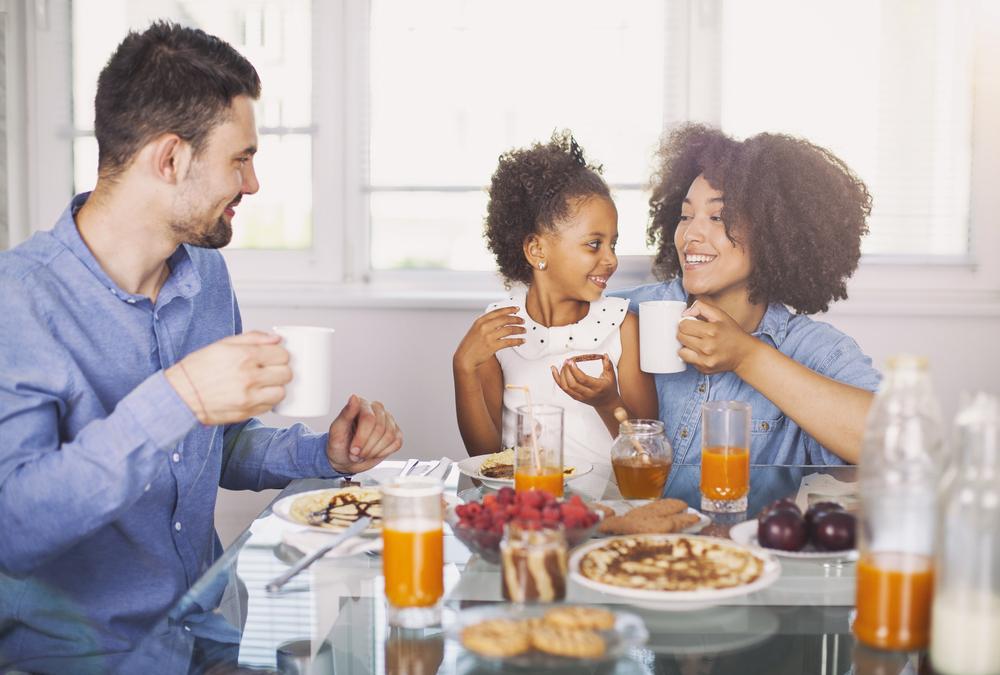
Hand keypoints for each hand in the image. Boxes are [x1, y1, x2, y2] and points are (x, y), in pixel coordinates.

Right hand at [165, 331, 290, 424]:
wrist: (179, 396)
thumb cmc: (197, 370)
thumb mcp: (222, 345)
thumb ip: (252, 338)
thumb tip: (275, 339)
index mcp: (244, 356)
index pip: (282, 354)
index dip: (279, 354)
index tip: (273, 356)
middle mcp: (249, 377)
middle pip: (286, 373)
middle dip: (280, 369)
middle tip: (269, 369)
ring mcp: (249, 398)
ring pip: (281, 392)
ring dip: (275, 387)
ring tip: (263, 383)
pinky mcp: (247, 413)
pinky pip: (270, 406)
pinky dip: (267, 400)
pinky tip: (256, 394)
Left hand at [326, 395, 402, 473]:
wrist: (345, 459)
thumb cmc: (339, 444)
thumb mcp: (337, 430)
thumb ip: (346, 413)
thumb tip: (354, 398)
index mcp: (362, 405)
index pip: (369, 419)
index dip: (362, 438)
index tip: (353, 450)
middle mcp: (377, 410)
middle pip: (380, 429)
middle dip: (367, 446)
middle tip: (357, 453)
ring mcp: (388, 421)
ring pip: (389, 436)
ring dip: (374, 451)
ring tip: (364, 453)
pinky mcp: (396, 432)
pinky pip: (396, 443)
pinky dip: (383, 452)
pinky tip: (373, 452)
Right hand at [453, 306, 524, 372]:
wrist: (465, 357)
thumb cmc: (470, 345)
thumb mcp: (476, 329)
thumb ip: (486, 323)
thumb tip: (501, 320)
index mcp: (480, 321)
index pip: (498, 312)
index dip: (509, 309)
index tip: (516, 309)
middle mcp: (484, 327)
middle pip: (505, 319)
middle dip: (516, 319)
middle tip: (522, 321)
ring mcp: (488, 336)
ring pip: (509, 330)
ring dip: (519, 329)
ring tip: (523, 330)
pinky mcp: (492, 346)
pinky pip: (509, 342)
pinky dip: (517, 341)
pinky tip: (521, 341)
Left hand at [550, 354, 622, 410]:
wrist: (606, 402)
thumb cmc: (608, 389)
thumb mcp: (611, 376)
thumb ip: (608, 365)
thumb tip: (604, 355)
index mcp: (597, 387)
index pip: (583, 379)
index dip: (575, 370)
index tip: (571, 362)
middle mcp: (588, 393)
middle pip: (572, 383)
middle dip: (567, 371)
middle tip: (567, 361)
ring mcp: (580, 396)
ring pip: (566, 387)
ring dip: (561, 374)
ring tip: (562, 365)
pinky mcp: (575, 396)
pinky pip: (563, 388)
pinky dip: (557, 379)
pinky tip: (554, 371)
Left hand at [677, 300, 757, 374]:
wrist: (744, 354)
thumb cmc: (732, 333)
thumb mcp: (720, 315)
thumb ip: (701, 307)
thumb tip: (685, 313)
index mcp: (711, 331)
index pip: (683, 325)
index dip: (686, 322)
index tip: (692, 323)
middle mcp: (708, 347)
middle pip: (680, 337)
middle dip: (685, 333)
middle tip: (695, 333)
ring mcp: (705, 360)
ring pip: (681, 350)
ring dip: (686, 345)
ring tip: (696, 342)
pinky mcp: (704, 369)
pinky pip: (687, 360)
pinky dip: (691, 355)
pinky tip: (700, 352)